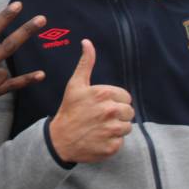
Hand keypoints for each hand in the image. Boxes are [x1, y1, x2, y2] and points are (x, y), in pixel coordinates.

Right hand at [49, 40, 133, 163]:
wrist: (59, 139)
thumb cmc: (69, 110)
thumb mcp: (75, 84)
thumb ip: (85, 63)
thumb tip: (87, 42)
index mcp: (104, 94)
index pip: (126, 97)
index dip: (115, 101)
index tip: (101, 105)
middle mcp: (110, 111)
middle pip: (129, 112)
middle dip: (118, 115)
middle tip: (101, 117)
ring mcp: (111, 130)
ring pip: (127, 127)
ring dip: (116, 128)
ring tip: (100, 128)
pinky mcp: (112, 147)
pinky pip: (121, 142)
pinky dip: (112, 141)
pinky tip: (100, 138)